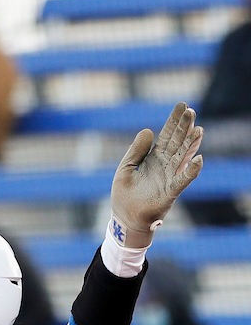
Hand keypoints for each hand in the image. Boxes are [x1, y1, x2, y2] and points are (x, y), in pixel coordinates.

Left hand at [111, 102, 202, 246]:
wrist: (124, 220)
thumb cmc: (124, 196)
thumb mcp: (125, 169)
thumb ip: (135, 151)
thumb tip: (148, 130)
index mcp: (153, 157)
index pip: (166, 135)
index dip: (174, 121)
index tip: (182, 105)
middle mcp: (164, 165)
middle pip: (177, 142)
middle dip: (184, 127)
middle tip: (191, 111)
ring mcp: (168, 178)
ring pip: (182, 158)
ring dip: (191, 144)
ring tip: (198, 130)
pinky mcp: (170, 192)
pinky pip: (182, 180)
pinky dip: (191, 171)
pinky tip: (199, 160)